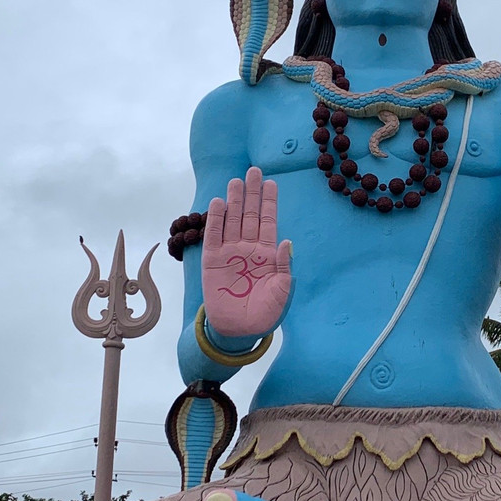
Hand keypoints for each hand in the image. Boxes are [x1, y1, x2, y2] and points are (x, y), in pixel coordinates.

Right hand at [202, 167, 292, 337]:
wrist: (240, 329)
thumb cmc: (266, 312)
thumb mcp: (282, 290)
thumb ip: (284, 267)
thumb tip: (287, 242)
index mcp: (268, 254)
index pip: (268, 221)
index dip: (269, 202)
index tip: (271, 182)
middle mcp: (249, 248)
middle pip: (250, 214)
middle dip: (252, 193)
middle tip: (254, 171)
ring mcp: (230, 253)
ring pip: (232, 220)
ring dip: (234, 200)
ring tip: (236, 181)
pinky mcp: (213, 261)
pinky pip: (214, 236)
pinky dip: (216, 219)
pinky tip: (218, 202)